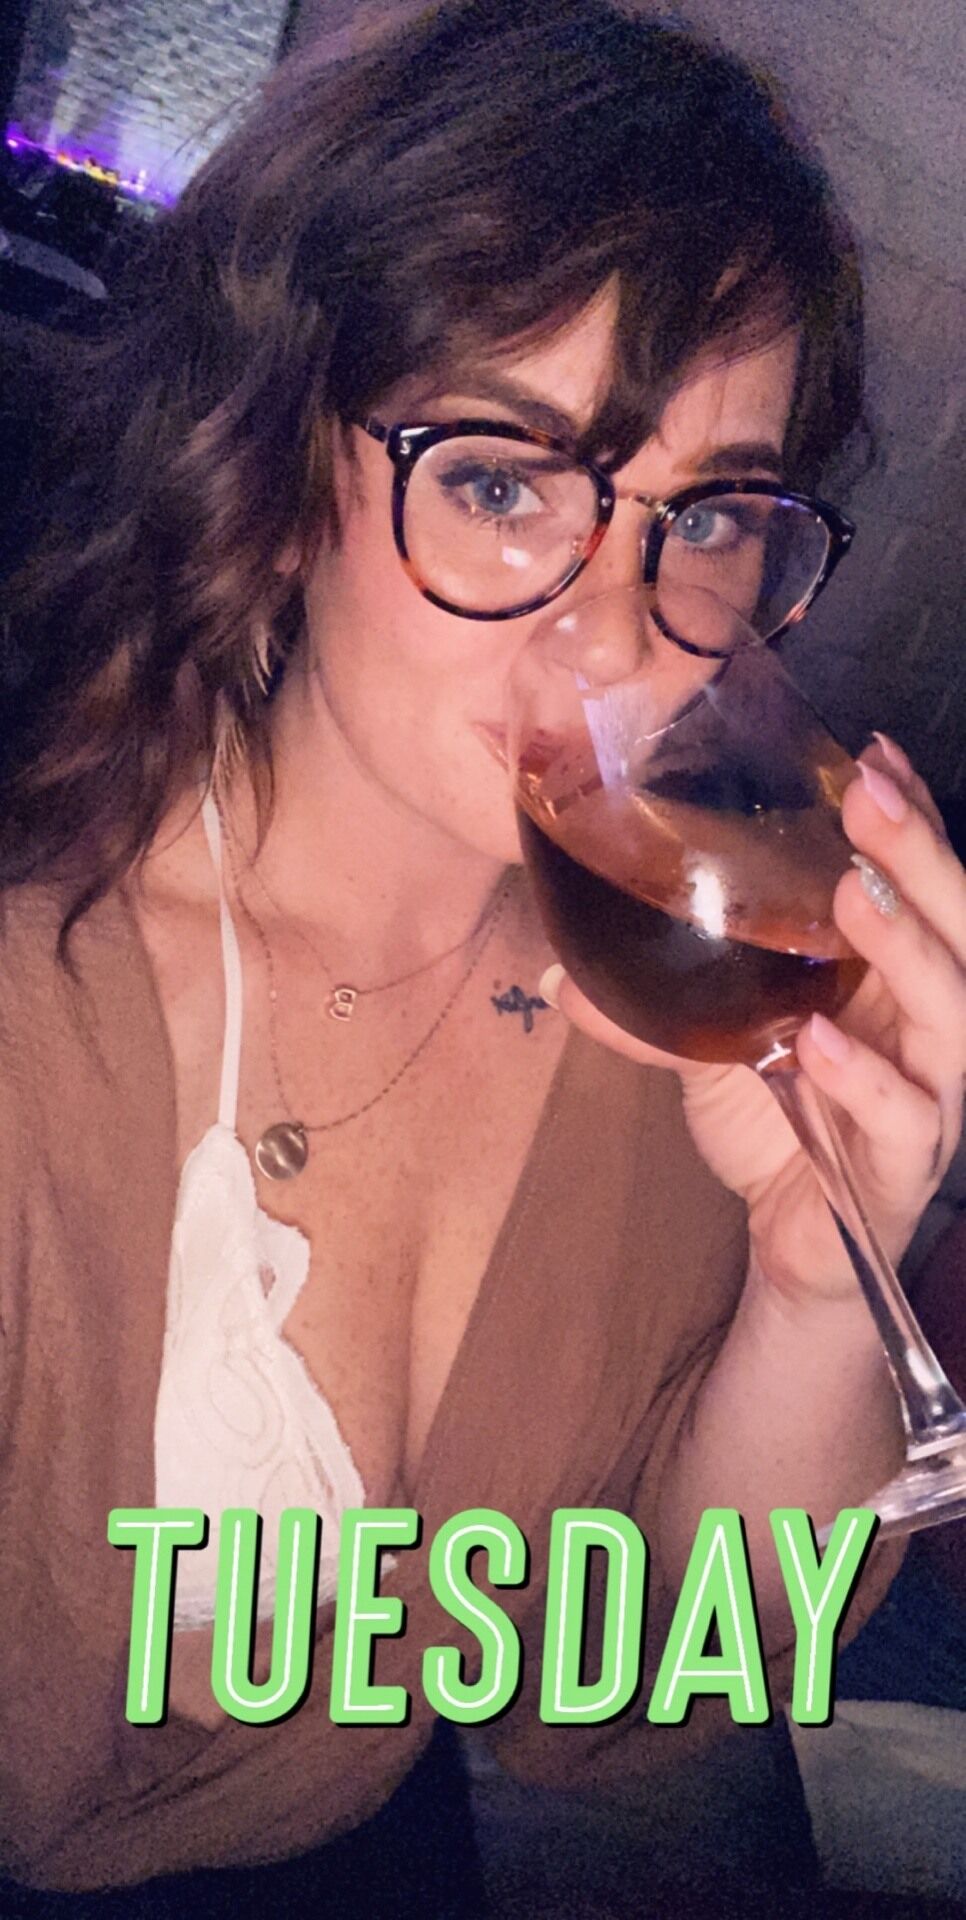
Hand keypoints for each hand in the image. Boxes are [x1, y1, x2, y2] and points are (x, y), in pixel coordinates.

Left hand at [541, 735, 965, 1305]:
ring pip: (953, 1014)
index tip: (874, 751)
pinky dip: (866, 1080)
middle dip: (919, 858)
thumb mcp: (711, 1048)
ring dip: (909, 948)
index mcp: (894, 980)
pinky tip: (821, 1042)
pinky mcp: (903, 1164)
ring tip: (854, 896)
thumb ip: (659, 1004)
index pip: (922, 886)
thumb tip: (563, 971)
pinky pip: (907, 1117)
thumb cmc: (776, 1126)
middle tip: (870, 795)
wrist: (794, 1246)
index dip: (912, 819)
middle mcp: (928, 1026)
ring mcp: (930, 1095)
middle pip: (958, 931)